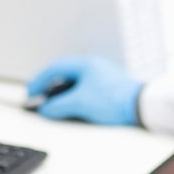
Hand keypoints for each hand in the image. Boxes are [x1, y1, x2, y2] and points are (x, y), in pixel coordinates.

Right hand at [26, 55, 141, 125]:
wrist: (142, 106)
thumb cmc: (114, 99)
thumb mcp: (80, 103)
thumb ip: (58, 106)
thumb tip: (45, 109)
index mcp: (85, 64)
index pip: (55, 68)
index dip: (39, 80)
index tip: (30, 92)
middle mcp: (93, 67)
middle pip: (64, 75)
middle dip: (48, 87)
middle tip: (38, 98)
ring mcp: (102, 77)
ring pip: (74, 83)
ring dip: (61, 94)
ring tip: (53, 106)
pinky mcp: (109, 88)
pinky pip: (84, 89)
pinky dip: (73, 97)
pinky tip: (72, 108)